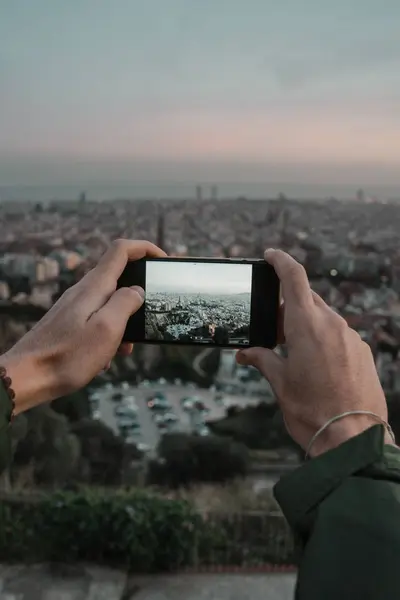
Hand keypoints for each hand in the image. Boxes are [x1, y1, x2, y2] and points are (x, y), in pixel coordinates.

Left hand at [2, 239, 165, 413]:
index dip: (145, 249)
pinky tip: (104, 359)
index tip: (163, 261)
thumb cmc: (67, 356)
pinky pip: (98, 320)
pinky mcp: (70, 322)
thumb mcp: (107, 330)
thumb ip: (125, 304)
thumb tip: (137, 291)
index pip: (121, 250)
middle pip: (119, 277)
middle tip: (150, 316)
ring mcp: (75, 306)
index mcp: (94, 287)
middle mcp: (84, 291)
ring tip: (125, 348)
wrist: (27, 377)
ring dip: (124, 322)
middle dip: (139, 295)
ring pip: (110, 303)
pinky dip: (109, 334)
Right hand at [237, 249, 391, 456]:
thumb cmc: (312, 411)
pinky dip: (324, 339)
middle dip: (288, 305)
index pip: (294, 277)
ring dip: (306, 325)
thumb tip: (246, 353)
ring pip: (324, 317)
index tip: (270, 255)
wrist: (351, 440)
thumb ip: (262, 359)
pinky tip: (317, 365)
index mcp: (307, 326)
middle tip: (273, 328)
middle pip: (307, 298)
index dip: (281, 261)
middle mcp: (332, 325)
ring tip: (294, 353)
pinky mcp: (363, 352)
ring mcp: (351, 338)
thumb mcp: (279, 383)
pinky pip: (339, 334)